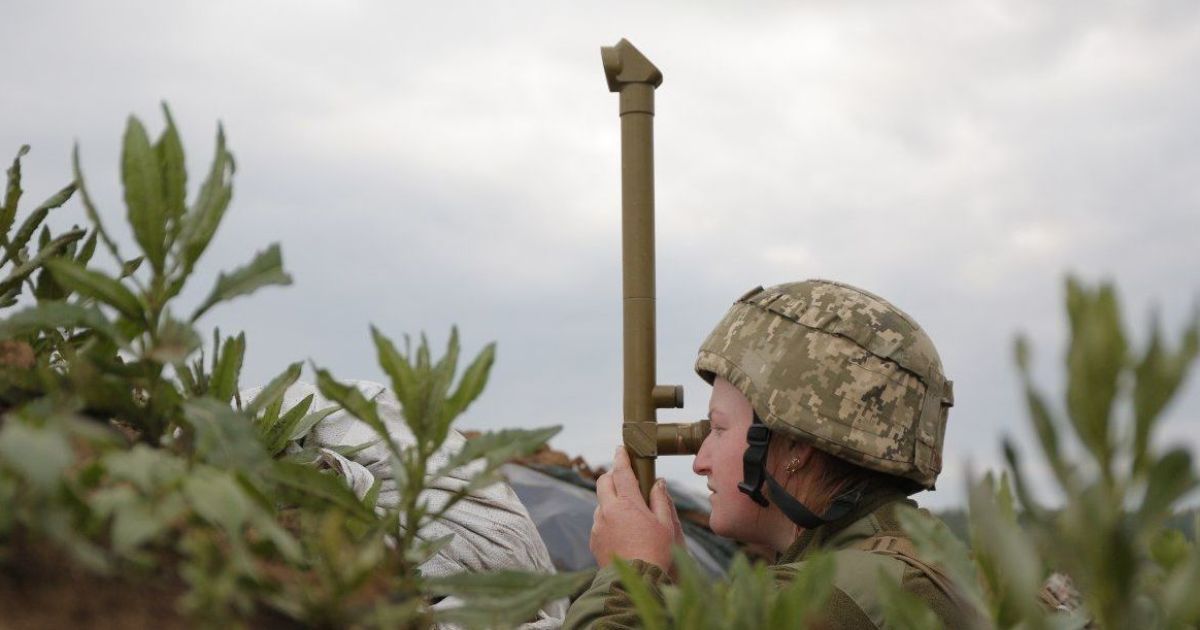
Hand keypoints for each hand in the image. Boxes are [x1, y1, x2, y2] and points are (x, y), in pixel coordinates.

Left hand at [589, 446, 685, 570]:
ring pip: (601, 503)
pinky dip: (608, 520)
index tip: (621, 449)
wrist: (635, 581)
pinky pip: (599, 522)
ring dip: (611, 501)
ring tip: (628, 514)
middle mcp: (608, 510)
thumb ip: (660, 499)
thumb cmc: (656, 552)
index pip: (621, 472)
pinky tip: (622, 533)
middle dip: (612, 476)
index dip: (621, 457)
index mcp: (627, 503)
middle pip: (603, 482)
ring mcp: (598, 525)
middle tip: (625, 479)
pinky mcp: (594, 539)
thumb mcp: (665, 524)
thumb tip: (658, 482)